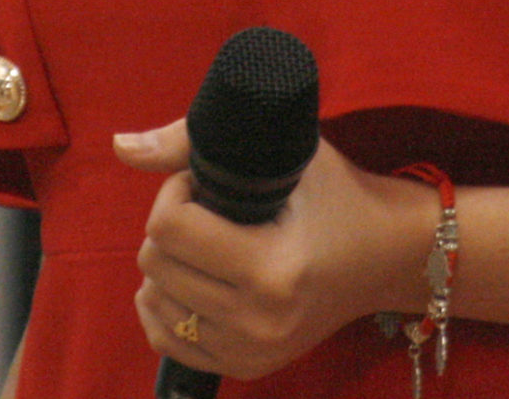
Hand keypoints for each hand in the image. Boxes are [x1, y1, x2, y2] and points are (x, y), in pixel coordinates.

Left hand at [114, 119, 435, 381]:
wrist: (387, 257)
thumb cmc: (336, 195)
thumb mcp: (284, 154)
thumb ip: (192, 142)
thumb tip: (121, 146)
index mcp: (272, 270)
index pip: (168, 229)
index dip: (176, 191)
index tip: (205, 181)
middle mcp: (260, 322)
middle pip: (155, 264)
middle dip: (170, 225)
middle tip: (209, 209)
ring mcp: (252, 352)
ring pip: (154, 300)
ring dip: (168, 264)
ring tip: (210, 242)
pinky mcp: (246, 367)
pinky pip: (165, 339)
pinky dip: (166, 305)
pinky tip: (191, 279)